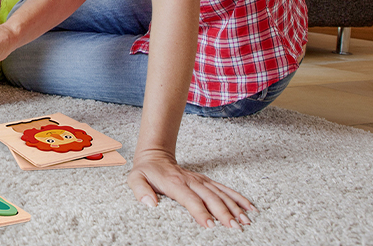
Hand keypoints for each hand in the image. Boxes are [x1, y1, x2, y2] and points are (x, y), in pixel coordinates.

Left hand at [128, 149, 254, 227]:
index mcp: (174, 182)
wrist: (155, 156)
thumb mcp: (135, 178)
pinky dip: (238, 198)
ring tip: (246, 222)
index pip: (190, 198)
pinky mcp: (206, 181)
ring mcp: (200, 180)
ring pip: (221, 194)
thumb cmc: (146, 171)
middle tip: (234, 228)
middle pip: (210, 197)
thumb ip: (140, 190)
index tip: (210, 224)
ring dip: (234, 207)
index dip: (200, 211)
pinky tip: (250, 208)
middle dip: (223, 213)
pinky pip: (224, 189)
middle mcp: (191, 181)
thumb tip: (151, 203)